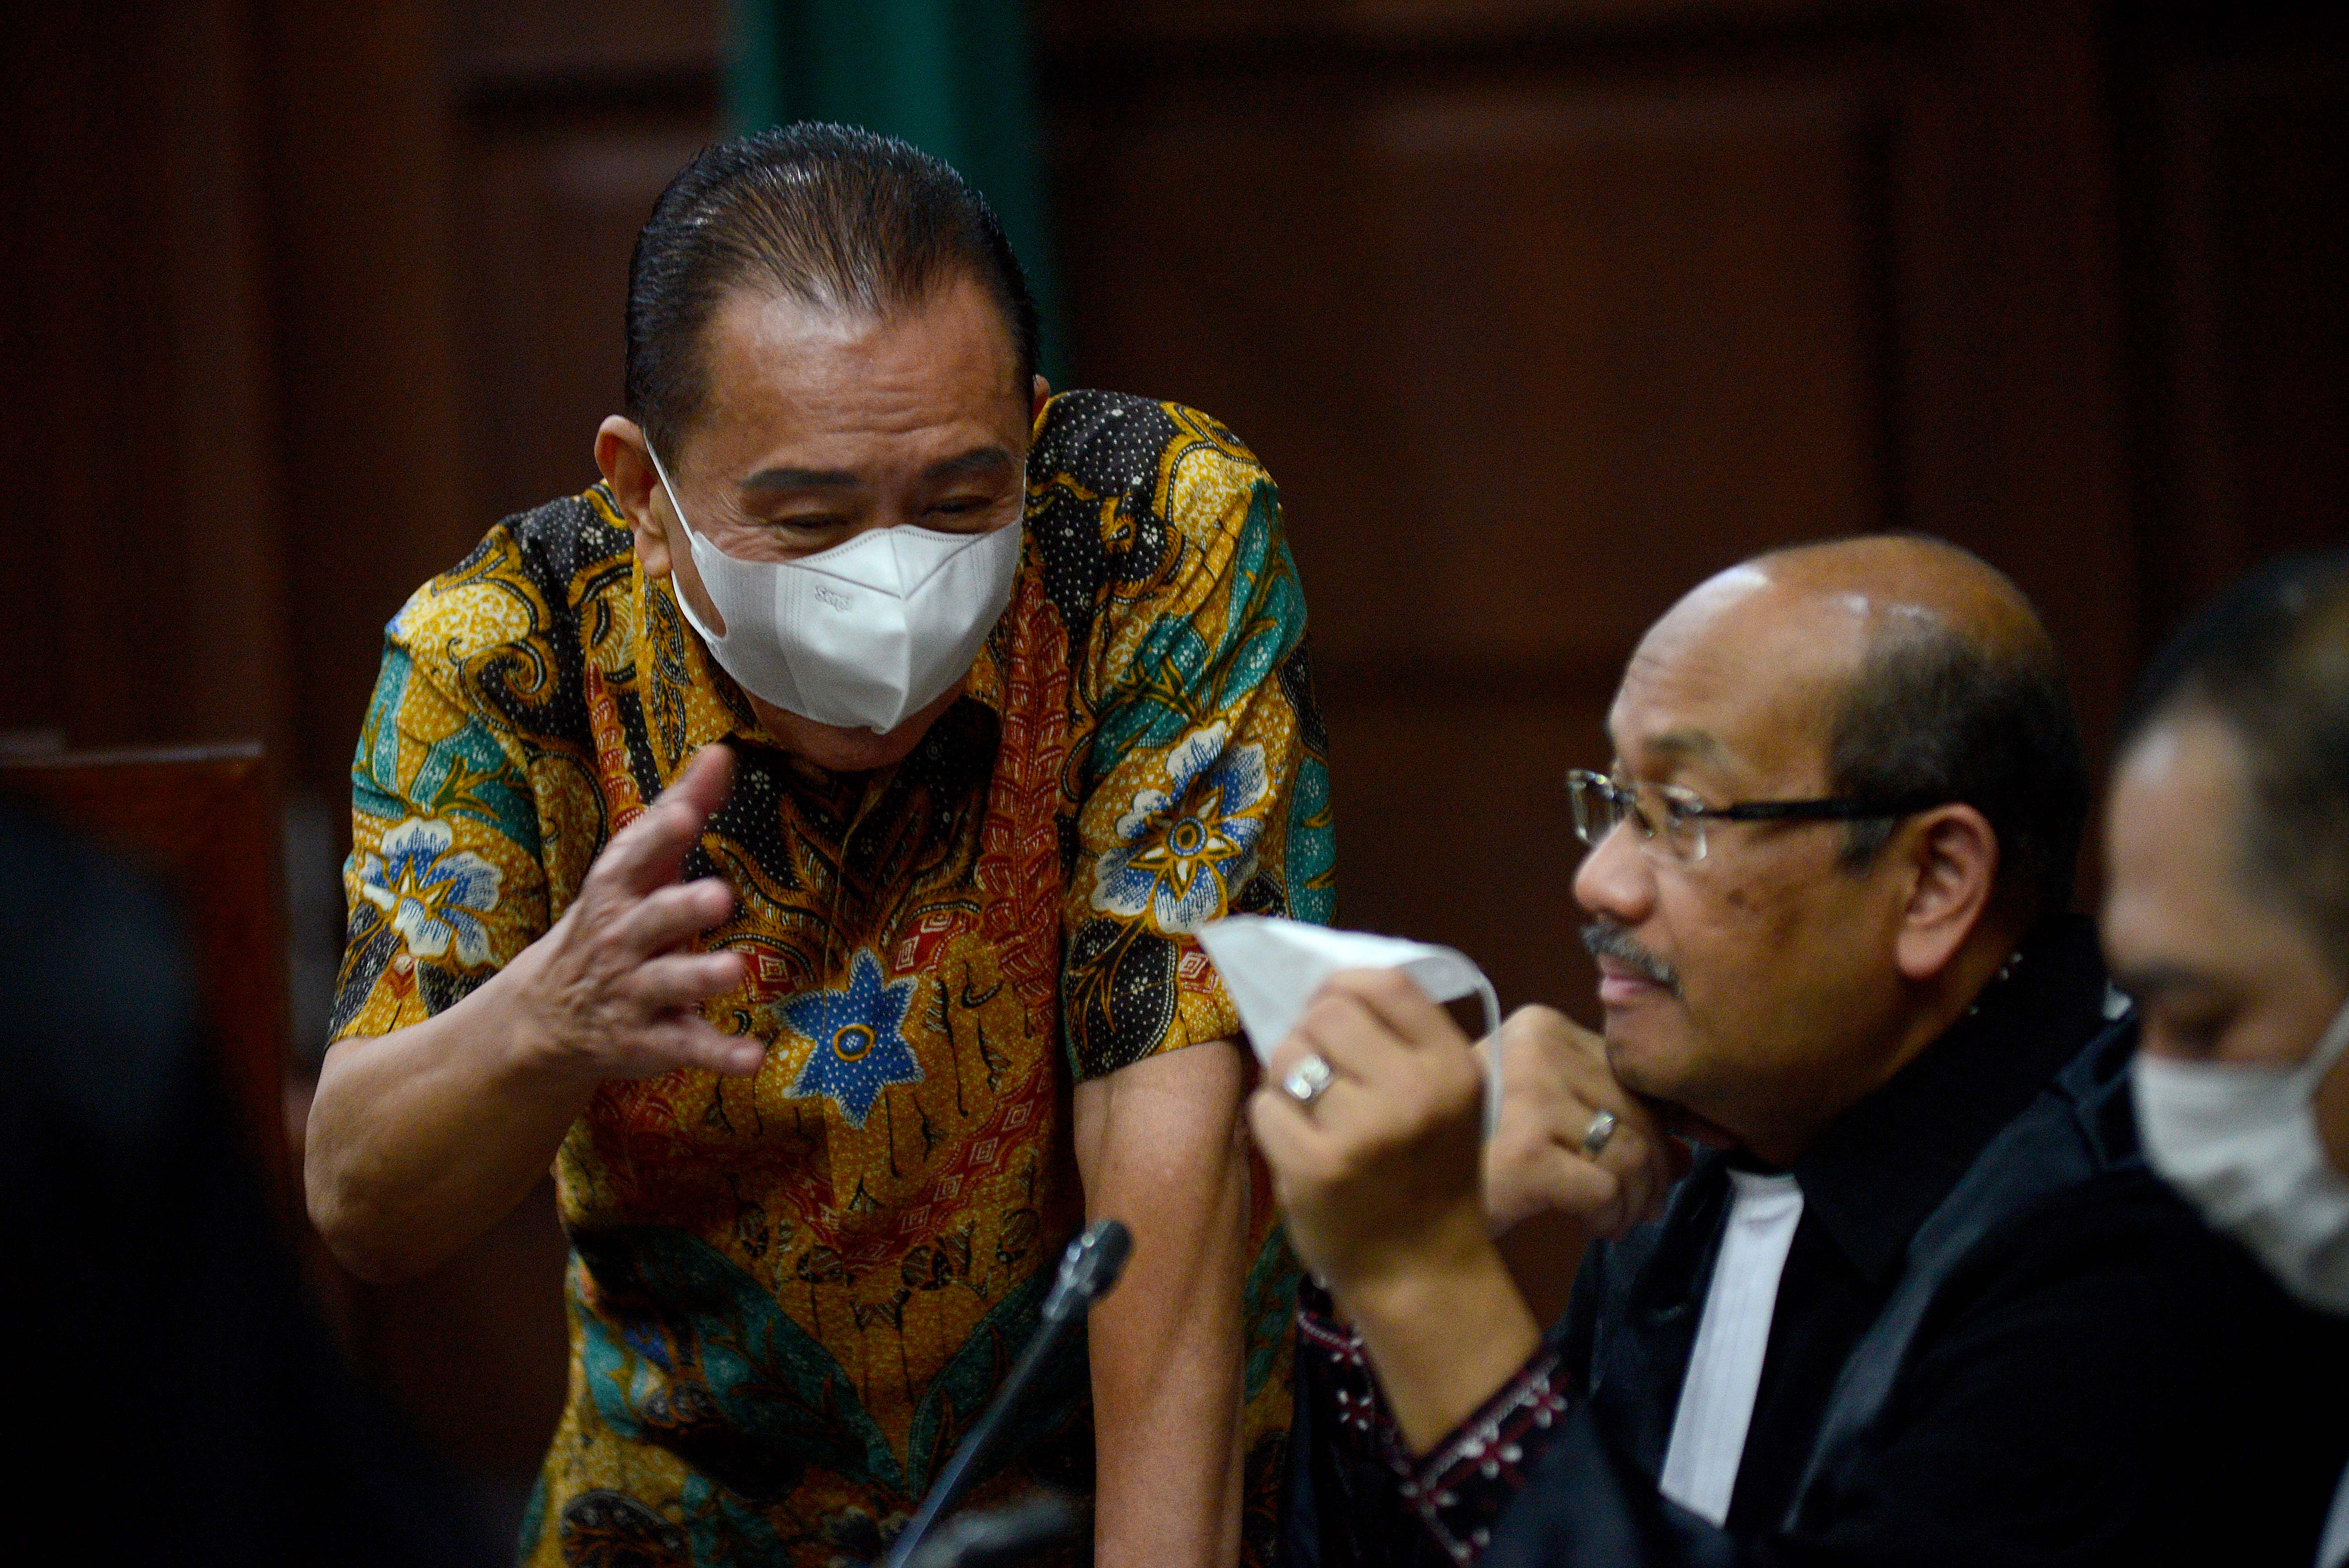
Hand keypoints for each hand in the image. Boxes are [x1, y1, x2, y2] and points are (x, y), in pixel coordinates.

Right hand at [504, 745, 758, 1085]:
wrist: (551, 1012)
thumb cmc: (614, 919)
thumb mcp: (639, 865)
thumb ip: (680, 809)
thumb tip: (720, 752)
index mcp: (617, 890)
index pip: (632, 857)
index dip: (657, 836)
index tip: (685, 814)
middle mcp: (621, 940)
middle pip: (652, 921)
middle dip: (682, 908)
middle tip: (720, 896)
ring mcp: (633, 992)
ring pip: (669, 983)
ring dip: (702, 977)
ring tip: (737, 969)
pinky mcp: (649, 1039)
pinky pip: (686, 1046)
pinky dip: (718, 1054)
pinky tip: (753, 1056)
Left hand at [1248, 970, 1544, 1453]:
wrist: (1423, 1274)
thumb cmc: (1425, 1177)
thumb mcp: (1440, 1098)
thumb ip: (1398, 1040)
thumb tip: (1324, 987)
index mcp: (1452, 1067)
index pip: (1386, 983)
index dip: (1345, 986)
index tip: (1332, 1009)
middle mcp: (1414, 1092)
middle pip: (1328, 1013)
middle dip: (1310, 1035)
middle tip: (1321, 1074)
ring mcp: (1363, 1131)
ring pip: (1289, 1055)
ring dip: (1287, 1078)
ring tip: (1312, 1113)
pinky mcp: (1316, 1167)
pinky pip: (1264, 1106)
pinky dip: (1271, 1122)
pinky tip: (1299, 1146)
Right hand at [1481, 1006, 1687, 1240]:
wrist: (1403, 1195)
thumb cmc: (1473, 1148)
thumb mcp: (1536, 1108)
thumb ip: (1602, 1111)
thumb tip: (1687, 1150)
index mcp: (1539, 1027)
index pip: (1626, 1074)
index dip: (1657, 1124)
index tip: (1660, 1166)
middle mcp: (1536, 1050)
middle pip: (1637, 1112)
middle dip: (1655, 1169)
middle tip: (1647, 1206)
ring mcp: (1530, 1099)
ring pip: (1630, 1152)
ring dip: (1635, 1198)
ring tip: (1618, 1220)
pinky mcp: (1527, 1153)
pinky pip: (1606, 1188)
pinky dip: (1611, 1215)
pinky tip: (1594, 1226)